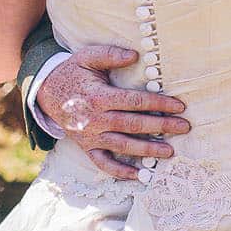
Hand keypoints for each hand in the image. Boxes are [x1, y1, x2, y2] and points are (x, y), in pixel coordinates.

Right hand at [35, 45, 189, 178]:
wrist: (45, 92)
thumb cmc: (73, 72)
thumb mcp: (87, 57)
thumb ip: (110, 54)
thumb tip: (135, 55)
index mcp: (99, 97)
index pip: (136, 102)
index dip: (159, 104)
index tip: (179, 106)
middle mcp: (96, 119)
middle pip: (134, 125)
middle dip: (162, 127)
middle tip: (184, 128)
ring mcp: (91, 136)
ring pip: (123, 146)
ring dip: (148, 150)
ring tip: (170, 152)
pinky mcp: (86, 147)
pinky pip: (103, 164)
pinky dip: (120, 172)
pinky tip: (140, 175)